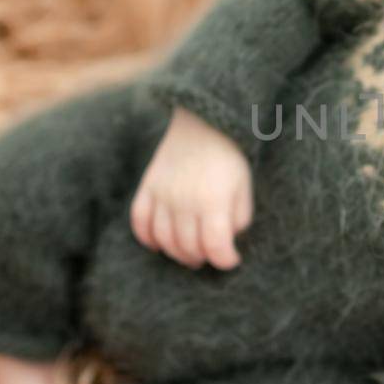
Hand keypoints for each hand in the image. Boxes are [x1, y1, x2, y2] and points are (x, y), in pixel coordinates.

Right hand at [131, 107, 252, 269]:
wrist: (203, 122)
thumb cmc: (229, 159)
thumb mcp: (244, 189)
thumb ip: (238, 220)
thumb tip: (224, 243)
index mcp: (213, 201)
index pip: (215, 246)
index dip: (225, 260)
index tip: (231, 259)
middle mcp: (184, 201)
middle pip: (188, 247)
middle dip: (202, 258)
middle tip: (209, 256)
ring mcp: (162, 194)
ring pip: (163, 239)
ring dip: (177, 253)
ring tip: (189, 253)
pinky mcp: (147, 186)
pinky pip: (139, 221)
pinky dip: (147, 238)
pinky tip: (159, 243)